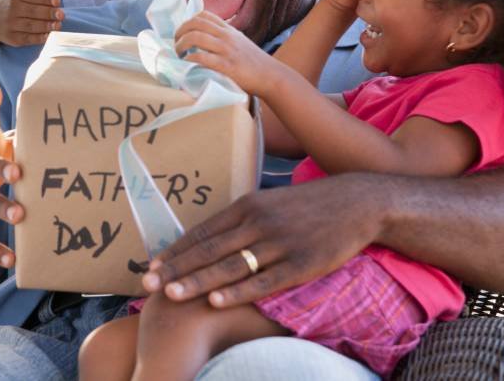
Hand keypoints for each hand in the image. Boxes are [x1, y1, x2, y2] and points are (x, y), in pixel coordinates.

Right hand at [0, 0, 62, 45]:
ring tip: (59, 25)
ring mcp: (11, 24)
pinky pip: (27, 38)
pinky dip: (39, 38)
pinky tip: (49, 35)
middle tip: (62, 15)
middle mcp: (12, 9)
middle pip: (33, 11)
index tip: (57, 1)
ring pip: (31, 26)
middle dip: (48, 13)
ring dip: (46, 26)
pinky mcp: (12, 38)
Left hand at [141, 174, 383, 306]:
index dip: (176, 250)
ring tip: (171, 293)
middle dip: (176, 267)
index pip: (203, 231)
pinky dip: (238, 291)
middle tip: (147, 283)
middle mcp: (258, 222)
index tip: (151, 264)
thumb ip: (243, 219)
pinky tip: (216, 301)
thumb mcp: (271, 203)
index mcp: (248, 205)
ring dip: (197, 281)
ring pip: (230, 266)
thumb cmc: (309, 206)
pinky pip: (263, 281)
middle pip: (209, 249)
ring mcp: (279, 243)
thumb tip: (213, 237)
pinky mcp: (300, 264)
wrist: (356, 203)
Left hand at [174, 11, 279, 95]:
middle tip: (176, 43)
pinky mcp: (226, 66)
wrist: (270, 76)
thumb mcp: (240, 41)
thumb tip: (205, 37)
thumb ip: (225, 37)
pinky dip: (190, 59)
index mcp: (229, 29)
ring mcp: (226, 50)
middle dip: (180, 32)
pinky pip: (202, 58)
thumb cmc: (254, 61)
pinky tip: (187, 63)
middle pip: (195, 23)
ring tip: (178, 54)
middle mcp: (226, 36)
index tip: (183, 32)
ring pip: (195, 37)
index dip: (188, 21)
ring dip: (181, 45)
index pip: (204, 15)